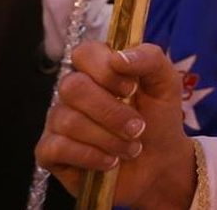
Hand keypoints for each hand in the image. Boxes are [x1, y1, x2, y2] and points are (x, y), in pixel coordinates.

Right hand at [35, 42, 194, 208]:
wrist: (159, 163)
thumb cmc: (158, 119)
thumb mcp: (166, 84)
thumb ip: (150, 59)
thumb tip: (118, 58)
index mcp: (97, 69)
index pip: (84, 53)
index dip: (106, 70)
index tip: (132, 89)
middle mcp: (73, 92)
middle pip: (73, 87)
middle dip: (111, 112)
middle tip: (137, 127)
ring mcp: (58, 120)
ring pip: (69, 121)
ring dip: (109, 139)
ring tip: (130, 148)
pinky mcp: (50, 151)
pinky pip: (57, 148)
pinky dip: (90, 156)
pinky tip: (110, 161)